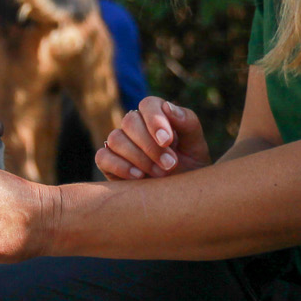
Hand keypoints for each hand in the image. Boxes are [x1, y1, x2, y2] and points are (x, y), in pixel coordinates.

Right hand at [97, 97, 211, 181]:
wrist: (181, 196)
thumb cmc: (191, 168)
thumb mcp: (197, 146)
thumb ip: (188, 123)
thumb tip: (168, 106)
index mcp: (157, 117)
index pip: (148, 104)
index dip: (155, 120)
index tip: (167, 141)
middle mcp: (135, 127)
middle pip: (130, 121)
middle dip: (150, 145)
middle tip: (170, 164)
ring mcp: (120, 144)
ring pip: (115, 138)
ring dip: (138, 157)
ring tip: (160, 174)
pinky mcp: (108, 163)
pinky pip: (103, 157)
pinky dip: (119, 166)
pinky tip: (139, 177)